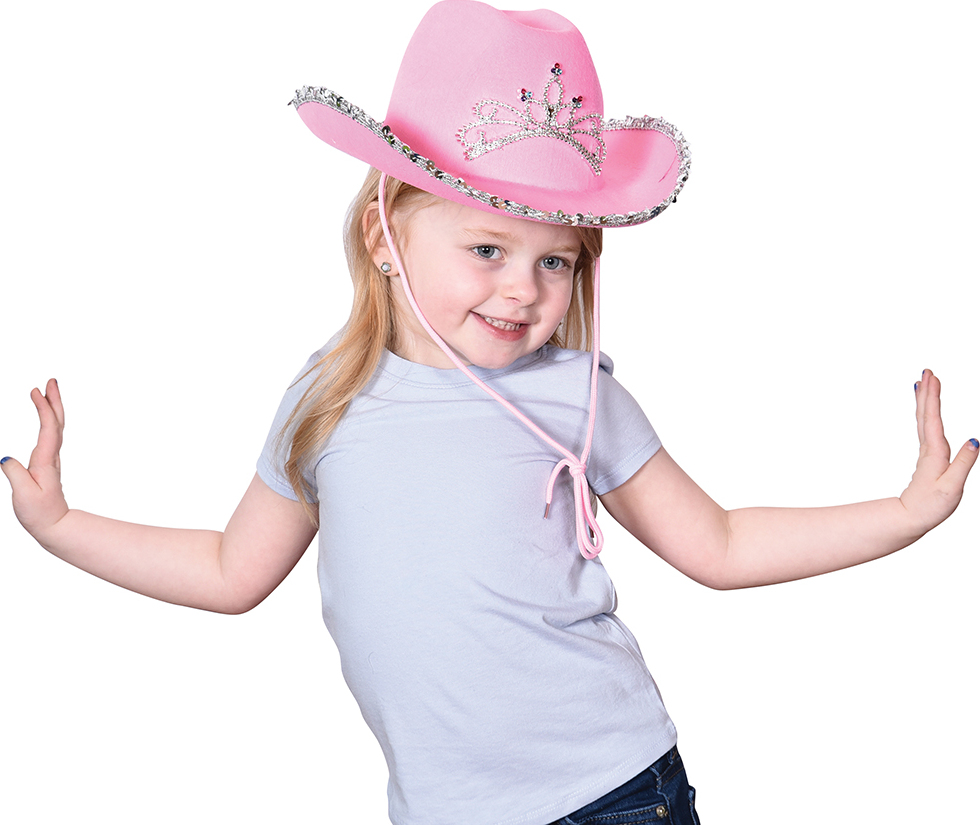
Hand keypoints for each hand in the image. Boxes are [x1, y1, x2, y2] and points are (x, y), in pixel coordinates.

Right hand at [2, 378, 69, 543]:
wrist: (55, 526)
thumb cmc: (40, 513)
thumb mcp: (24, 495)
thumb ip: (15, 475)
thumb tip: (6, 458)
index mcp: (46, 461)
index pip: (48, 428)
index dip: (44, 408)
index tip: (36, 390)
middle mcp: (51, 457)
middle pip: (57, 423)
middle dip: (54, 400)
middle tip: (51, 380)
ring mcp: (51, 459)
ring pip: (55, 428)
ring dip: (53, 408)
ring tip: (48, 391)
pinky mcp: (47, 464)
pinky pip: (50, 436)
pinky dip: (48, 421)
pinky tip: (46, 418)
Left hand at [899, 369, 977, 535]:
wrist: (911, 517)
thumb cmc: (931, 505)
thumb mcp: (952, 487)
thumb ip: (963, 463)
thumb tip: (974, 440)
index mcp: (935, 452)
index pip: (933, 419)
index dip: (933, 397)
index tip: (932, 378)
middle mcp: (928, 448)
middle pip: (925, 414)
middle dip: (927, 391)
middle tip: (926, 371)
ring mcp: (927, 452)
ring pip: (923, 420)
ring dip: (924, 400)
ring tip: (922, 382)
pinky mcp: (928, 458)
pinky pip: (925, 428)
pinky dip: (925, 414)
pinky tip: (926, 411)